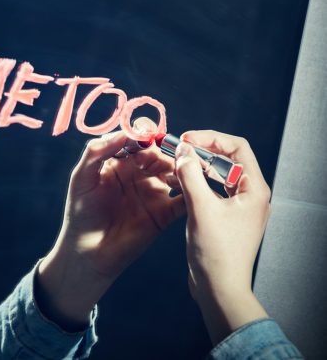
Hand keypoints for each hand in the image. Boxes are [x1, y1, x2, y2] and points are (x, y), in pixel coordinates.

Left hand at [36, 130, 183, 329]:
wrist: (87, 253)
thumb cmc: (80, 212)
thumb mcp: (82, 176)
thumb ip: (97, 151)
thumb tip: (123, 133)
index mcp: (120, 160)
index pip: (137, 138)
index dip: (143, 132)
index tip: (146, 135)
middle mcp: (140, 172)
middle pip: (158, 151)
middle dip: (160, 150)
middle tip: (152, 160)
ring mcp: (154, 191)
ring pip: (174, 170)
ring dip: (179, 166)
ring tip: (175, 169)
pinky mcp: (165, 213)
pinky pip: (183, 199)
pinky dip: (191, 191)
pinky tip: (191, 186)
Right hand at [174, 130, 270, 344]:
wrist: (220, 291)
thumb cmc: (216, 253)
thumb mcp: (201, 208)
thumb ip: (190, 174)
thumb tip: (182, 150)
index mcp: (254, 189)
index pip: (237, 147)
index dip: (211, 138)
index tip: (187, 139)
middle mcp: (251, 195)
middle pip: (227, 159)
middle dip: (201, 151)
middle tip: (178, 150)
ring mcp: (239, 206)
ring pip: (218, 174)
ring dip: (197, 167)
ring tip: (176, 165)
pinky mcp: (227, 216)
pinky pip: (213, 189)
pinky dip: (197, 182)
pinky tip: (179, 183)